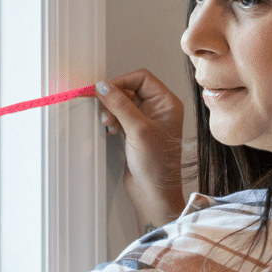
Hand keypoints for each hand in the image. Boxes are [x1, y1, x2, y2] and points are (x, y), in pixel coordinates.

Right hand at [97, 70, 186, 228]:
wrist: (153, 193)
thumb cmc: (155, 165)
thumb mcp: (138, 129)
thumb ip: (120, 105)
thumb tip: (104, 87)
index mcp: (167, 103)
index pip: (142, 78)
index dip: (122, 82)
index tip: (105, 91)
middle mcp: (158, 109)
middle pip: (130, 89)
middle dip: (115, 99)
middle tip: (106, 113)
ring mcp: (147, 121)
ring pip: (123, 103)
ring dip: (111, 111)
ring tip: (108, 124)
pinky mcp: (135, 132)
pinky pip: (120, 117)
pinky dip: (112, 120)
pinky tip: (110, 131)